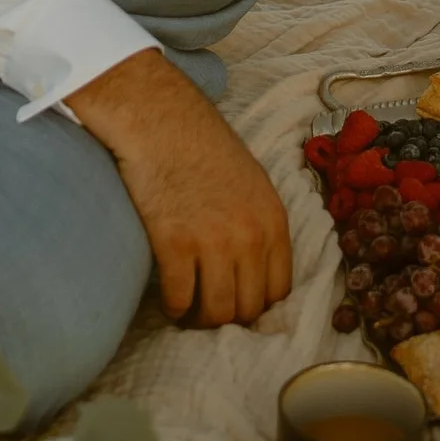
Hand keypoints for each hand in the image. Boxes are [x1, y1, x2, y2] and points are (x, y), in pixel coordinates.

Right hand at [70, 48, 293, 328]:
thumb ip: (259, 226)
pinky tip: (170, 301)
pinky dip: (174, 308)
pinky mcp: (174, 243)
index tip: (239, 307)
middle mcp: (250, 235)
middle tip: (209, 314)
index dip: (257, 307)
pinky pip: (180, 298)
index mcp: (273, 220)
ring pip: (216, 311)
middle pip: (248, 307)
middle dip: (229, 318)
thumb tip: (254, 274)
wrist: (161, 120)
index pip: (278, 290)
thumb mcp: (252, 183)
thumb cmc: (202, 148)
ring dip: (200, 319)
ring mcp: (212, 241)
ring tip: (189, 313)